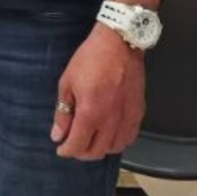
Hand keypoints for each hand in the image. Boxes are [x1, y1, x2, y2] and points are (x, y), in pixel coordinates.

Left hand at [51, 26, 145, 159]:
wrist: (119, 43)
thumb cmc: (91, 59)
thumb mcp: (67, 83)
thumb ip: (63, 112)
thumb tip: (58, 134)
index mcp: (90, 113)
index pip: (77, 146)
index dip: (66, 151)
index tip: (61, 148)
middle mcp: (111, 120)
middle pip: (96, 152)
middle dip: (81, 152)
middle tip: (74, 143)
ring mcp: (127, 117)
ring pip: (114, 148)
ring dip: (100, 148)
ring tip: (91, 139)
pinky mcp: (138, 112)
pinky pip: (130, 137)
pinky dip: (118, 141)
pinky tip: (110, 133)